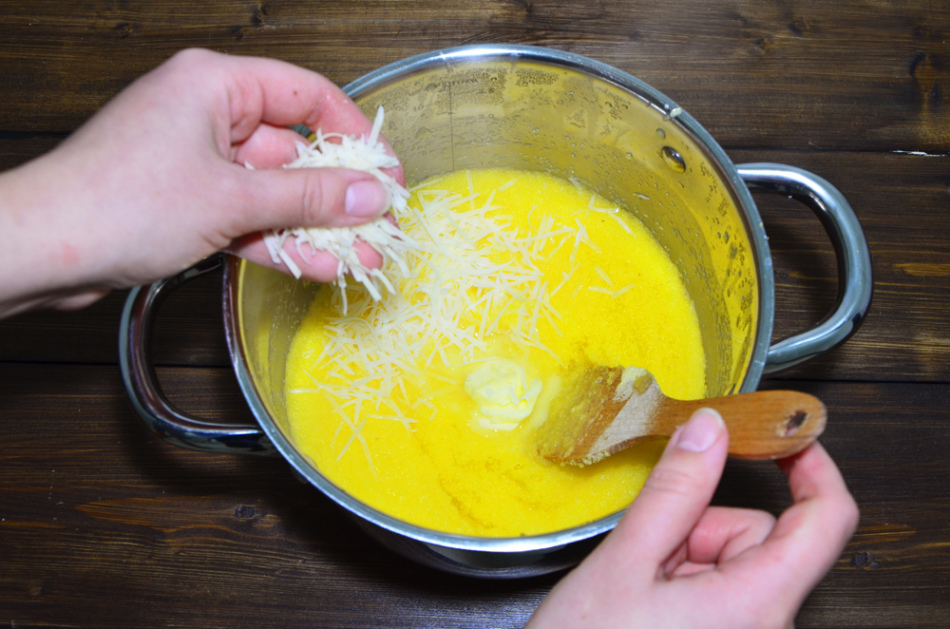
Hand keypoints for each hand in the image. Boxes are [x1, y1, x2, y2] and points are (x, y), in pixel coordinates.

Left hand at [0, 48, 400, 317]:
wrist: (43, 251)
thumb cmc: (121, 203)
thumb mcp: (232, 198)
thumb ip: (309, 197)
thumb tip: (371, 195)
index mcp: (215, 86)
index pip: (305, 95)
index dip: (354, 133)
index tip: (386, 171)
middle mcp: (209, 117)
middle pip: (295, 151)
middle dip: (340, 197)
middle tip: (381, 227)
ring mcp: (199, 163)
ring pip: (275, 192)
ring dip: (317, 228)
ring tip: (363, 258)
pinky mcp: (189, 203)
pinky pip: (250, 217)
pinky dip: (280, 241)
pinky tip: (319, 268)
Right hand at [527, 408, 858, 628]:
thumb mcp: (626, 564)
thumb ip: (675, 491)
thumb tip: (709, 430)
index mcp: (759, 604)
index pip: (826, 520)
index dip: (812, 465)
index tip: (784, 433)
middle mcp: (769, 627)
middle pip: (758, 536)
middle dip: (700, 526)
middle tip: (648, 550)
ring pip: (734, 561)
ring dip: (685, 556)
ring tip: (638, 585)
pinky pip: (721, 590)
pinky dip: (683, 580)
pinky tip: (645, 600)